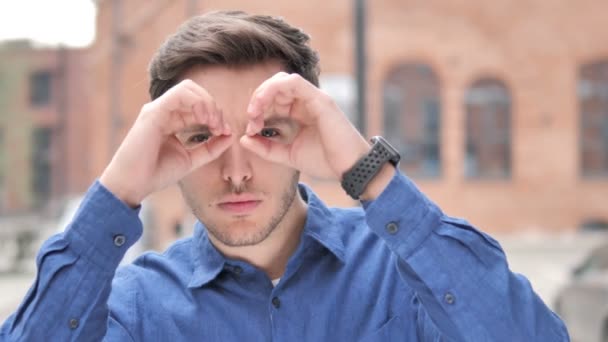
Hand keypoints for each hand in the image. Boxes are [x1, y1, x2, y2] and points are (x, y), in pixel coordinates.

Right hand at [100, 79, 232, 206]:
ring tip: (213, 123)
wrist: (134, 185)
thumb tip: (230, 135)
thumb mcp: (192, 159)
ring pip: (188, 88)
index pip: (199, 104)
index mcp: (172, 120)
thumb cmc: (157, 173)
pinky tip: (205, 120)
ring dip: (207, 102)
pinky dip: (197, 103)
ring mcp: (158, 109)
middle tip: (221, 128)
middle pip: (196, 92)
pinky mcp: (153, 112)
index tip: (225, 132)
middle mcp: (165, 111)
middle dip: (214, 107)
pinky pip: (179, 94)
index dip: (216, 115)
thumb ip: (211, 148)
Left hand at [240, 72, 370, 179]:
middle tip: (251, 121)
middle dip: (257, 100)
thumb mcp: (288, 155)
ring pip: (282, 80)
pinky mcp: (320, 100)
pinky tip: (264, 105)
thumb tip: (243, 138)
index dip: (257, 109)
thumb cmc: (325, 161)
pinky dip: (274, 89)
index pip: (273, 98)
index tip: (250, 129)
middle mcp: (307, 101)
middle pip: (275, 86)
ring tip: (255, 112)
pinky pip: (294, 82)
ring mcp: (314, 98)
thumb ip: (266, 148)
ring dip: (263, 93)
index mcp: (300, 111)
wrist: (350, 169)